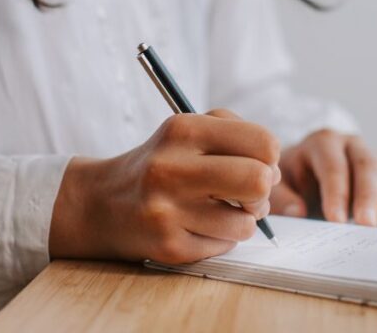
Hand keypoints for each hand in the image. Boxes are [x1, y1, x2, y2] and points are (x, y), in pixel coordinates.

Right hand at [49, 109, 280, 263]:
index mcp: (182, 130)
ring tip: (220, 211)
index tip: (257, 162)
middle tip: (249, 193)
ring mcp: (168, 211)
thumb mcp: (187, 128)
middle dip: (262, 191)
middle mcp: (172, 168)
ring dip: (242, 220)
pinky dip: (220, 239)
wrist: (102, 203)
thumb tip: (274, 171)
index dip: (269, 157)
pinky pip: (224, 247)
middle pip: (258, 181)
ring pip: (245, 223)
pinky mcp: (169, 246)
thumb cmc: (159, 163)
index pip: (262, 142)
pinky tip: (197, 226)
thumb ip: (235, 134)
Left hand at [269, 130, 376, 226]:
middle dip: (368, 197)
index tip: (336, 221)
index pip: (333, 166)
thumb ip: (283, 198)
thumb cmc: (291, 177)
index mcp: (322, 143)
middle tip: (367, 226)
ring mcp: (373, 159)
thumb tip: (298, 213)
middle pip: (366, 166)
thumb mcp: (279, 183)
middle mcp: (352, 146)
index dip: (336, 193)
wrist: (304, 169)